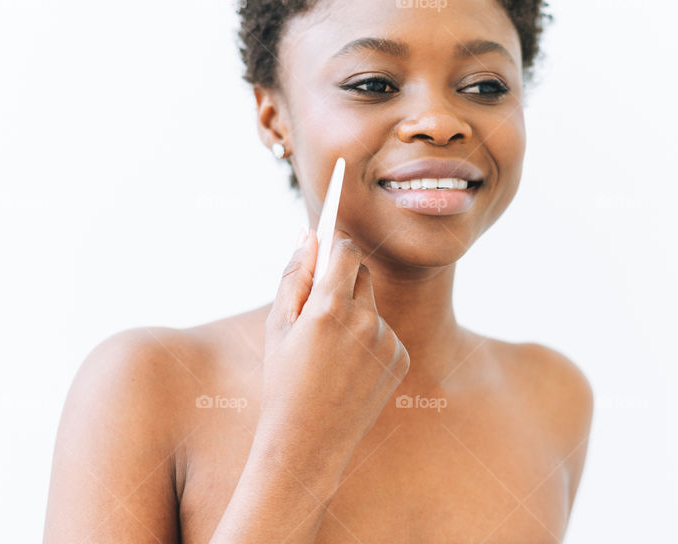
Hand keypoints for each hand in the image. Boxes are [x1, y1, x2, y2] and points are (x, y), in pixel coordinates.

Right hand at [256, 227, 409, 461]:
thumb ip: (295, 275)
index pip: (346, 250)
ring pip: (373, 307)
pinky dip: (370, 342)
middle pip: (361, 274)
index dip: (335, 250)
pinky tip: (349, 370)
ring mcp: (387, 341)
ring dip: (356, 316)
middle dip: (343, 282)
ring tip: (331, 354)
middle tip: (320, 313)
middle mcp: (365, 320)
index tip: (327, 252)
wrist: (308, 443)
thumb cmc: (284, 382)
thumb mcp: (278, 326)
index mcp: (330, 307)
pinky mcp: (400, 359)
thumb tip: (308, 234)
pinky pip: (385, 333)